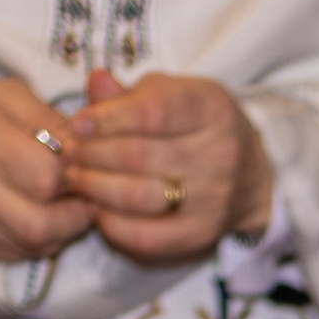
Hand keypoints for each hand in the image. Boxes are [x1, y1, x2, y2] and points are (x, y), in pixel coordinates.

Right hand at [0, 79, 95, 260]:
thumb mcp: (8, 96)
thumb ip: (51, 119)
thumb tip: (85, 149)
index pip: (48, 176)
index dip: (75, 174)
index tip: (78, 166)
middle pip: (43, 220)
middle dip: (76, 210)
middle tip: (83, 194)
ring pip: (35, 243)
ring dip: (65, 230)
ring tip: (69, 207)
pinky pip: (19, 254)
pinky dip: (43, 242)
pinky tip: (45, 219)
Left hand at [66, 69, 272, 263]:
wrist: (249, 177)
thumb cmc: (194, 127)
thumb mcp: (171, 95)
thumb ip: (130, 93)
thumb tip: (96, 82)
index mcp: (212, 109)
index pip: (150, 113)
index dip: (105, 119)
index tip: (77, 125)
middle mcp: (221, 154)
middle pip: (138, 156)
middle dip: (91, 155)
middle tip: (69, 154)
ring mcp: (215, 199)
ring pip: (138, 196)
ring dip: (95, 188)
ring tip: (76, 178)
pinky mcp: (203, 233)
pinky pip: (146, 236)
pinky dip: (112, 223)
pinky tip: (99, 208)